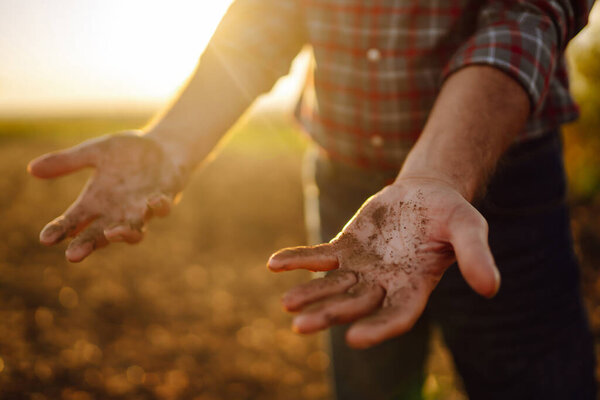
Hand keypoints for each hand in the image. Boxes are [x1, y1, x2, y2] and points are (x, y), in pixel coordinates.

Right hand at [28, 131, 185, 261]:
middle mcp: (117, 212)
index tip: (46, 239)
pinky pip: (162, 209)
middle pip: (100, 236)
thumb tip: (31, 169)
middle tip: (73, 255)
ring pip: (133, 231)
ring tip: (112, 234)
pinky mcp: (164, 200)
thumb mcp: (96, 152)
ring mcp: (141, 209)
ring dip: (124, 234)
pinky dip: (158, 207)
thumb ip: (68, 162)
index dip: (60, 231)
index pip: (73, 222)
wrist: (164, 148)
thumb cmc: (128, 153)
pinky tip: (153, 201)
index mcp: (96, 203)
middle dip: (88, 245)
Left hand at [268, 179, 499, 348]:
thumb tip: (491, 288)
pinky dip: (298, 260)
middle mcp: (384, 284)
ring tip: (286, 304)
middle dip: (329, 315)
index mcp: (414, 287)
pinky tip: (274, 264)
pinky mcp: (345, 249)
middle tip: (301, 327)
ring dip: (309, 294)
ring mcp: (361, 268)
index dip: (377, 328)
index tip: (354, 339)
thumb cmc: (451, 213)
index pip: (395, 315)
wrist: (425, 194)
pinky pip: (319, 256)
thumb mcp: (468, 227)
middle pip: (355, 305)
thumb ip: (476, 256)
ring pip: (332, 286)